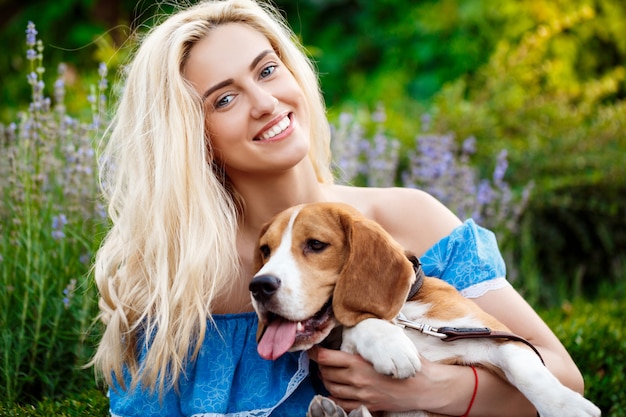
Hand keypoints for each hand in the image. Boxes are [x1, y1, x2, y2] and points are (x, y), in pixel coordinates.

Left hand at [308, 346, 442, 412]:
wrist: (424, 387)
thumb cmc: (408, 363)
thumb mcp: (390, 344)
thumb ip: (373, 338)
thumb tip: (364, 321)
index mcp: (358, 362)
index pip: (325, 358)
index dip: (314, 354)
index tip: (311, 350)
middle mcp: (356, 379)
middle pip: (326, 374)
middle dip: (320, 368)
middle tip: (321, 362)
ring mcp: (361, 394)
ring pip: (331, 389)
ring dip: (327, 382)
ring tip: (328, 376)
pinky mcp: (367, 405)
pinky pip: (342, 404)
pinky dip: (335, 399)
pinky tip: (337, 392)